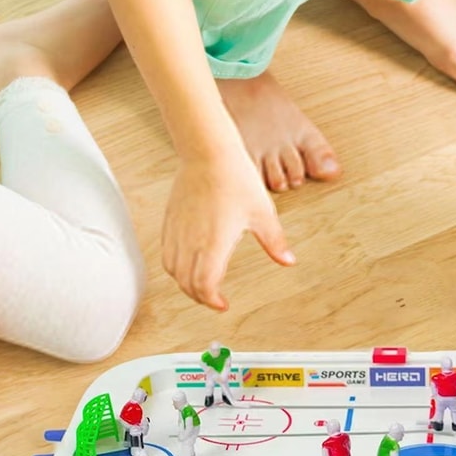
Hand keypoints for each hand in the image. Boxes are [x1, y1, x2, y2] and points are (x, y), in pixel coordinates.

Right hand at [162, 148, 294, 309]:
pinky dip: (176, 265)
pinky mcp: (170, 219)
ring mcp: (177, 229)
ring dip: (185, 283)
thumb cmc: (235, 178)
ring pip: (172, 269)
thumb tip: (288, 260)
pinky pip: (167, 251)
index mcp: (213, 243)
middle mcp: (190, 239)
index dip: (212, 300)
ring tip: (201, 285)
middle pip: (186, 283)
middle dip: (199, 296)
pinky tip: (189, 263)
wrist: (208, 151)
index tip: (223, 304)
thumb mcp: (263, 214)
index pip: (204, 284)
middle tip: (214, 298)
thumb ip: (275, 242)